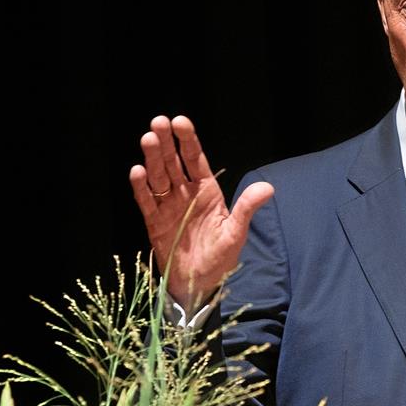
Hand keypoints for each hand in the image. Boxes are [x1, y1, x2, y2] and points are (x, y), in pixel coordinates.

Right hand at [129, 115, 273, 313]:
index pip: (195, 159)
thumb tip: (268, 187)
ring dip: (152, 159)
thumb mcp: (236, 232)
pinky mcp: (154, 223)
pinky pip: (146, 202)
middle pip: (173, 163)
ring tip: (148, 138)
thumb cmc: (220, 257)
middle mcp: (185, 194)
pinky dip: (141, 188)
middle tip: (158, 121)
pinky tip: (138, 171)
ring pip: (158, 177)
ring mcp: (168, 207)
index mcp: (206, 191)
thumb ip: (247, 208)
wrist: (199, 284)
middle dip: (166, 143)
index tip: (180, 121)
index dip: (188, 140)